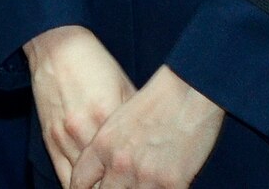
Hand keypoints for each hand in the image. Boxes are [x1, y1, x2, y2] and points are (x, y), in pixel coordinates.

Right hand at [25, 26, 134, 186]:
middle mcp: (85, 130)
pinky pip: (65, 177)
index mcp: (108, 116)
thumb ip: (136, 120)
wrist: (56, 46)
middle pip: (106, 179)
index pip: (128, 162)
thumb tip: (155, 146)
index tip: (149, 185)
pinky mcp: (50, 140)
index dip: (139, 179)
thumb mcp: (124, 87)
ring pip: (85, 185)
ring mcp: (65, 138)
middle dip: (121, 188)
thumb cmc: (94, 64)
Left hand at [78, 65, 224, 188]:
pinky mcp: (170, 183)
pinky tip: (163, 185)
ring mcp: (143, 175)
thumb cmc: (157, 101)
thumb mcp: (120, 120)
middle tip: (124, 184)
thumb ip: (107, 148)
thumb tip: (104, 171)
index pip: (79, 182)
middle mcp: (118, 163)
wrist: (189, 90)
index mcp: (102, 145)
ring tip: (146, 182)